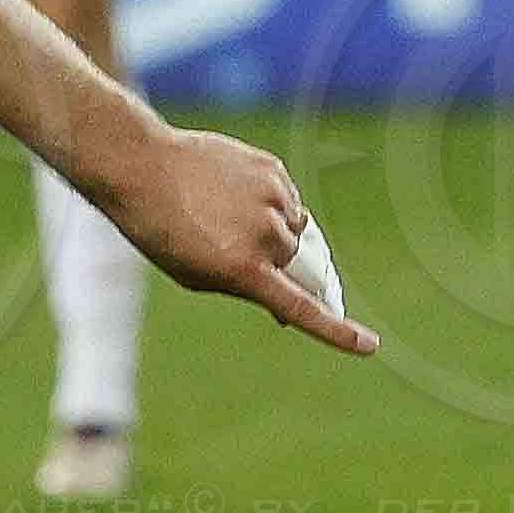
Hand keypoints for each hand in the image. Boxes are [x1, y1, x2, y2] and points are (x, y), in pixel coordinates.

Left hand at [97, 124, 377, 357]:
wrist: (144, 167)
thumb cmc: (163, 231)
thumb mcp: (197, 275)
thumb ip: (246, 287)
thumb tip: (286, 300)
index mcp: (244, 270)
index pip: (301, 308)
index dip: (337, 331)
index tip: (369, 345)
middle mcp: (265, 236)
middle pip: (295, 262)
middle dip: (278, 263)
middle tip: (241, 249)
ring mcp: (272, 199)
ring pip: (294, 228)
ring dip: (275, 230)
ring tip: (228, 215)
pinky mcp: (272, 170)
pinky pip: (287, 197)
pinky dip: (271, 202)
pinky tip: (235, 194)